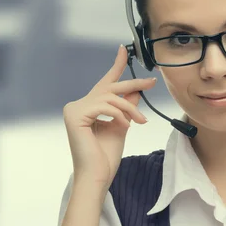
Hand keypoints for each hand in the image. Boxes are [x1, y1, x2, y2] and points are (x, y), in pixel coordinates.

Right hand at [63, 44, 156, 190]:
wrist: (97, 176)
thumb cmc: (106, 156)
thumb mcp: (122, 125)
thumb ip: (127, 106)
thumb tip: (136, 89)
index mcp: (87, 107)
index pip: (104, 83)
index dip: (116, 66)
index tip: (124, 50)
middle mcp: (77, 105)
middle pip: (109, 87)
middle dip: (133, 84)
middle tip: (151, 82)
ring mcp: (74, 109)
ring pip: (110, 97)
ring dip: (130, 109)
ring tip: (139, 122)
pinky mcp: (75, 114)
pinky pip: (105, 106)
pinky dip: (119, 115)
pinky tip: (125, 125)